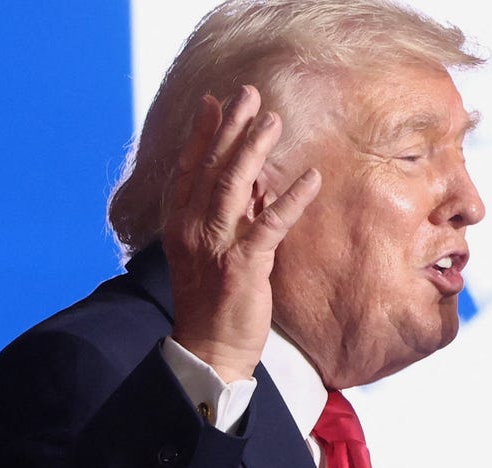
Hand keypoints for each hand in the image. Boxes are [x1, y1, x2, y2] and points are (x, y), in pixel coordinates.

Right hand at [163, 85, 321, 382]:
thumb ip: (228, 218)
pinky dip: (291, 199)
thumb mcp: (212, 253)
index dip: (201, 134)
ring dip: (254, 149)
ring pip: (233, 185)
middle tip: (249, 94)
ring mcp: (215, 246)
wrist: (208, 350)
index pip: (188, 169)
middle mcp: (192, 229)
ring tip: (273, 120)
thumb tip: (253, 185)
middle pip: (211, 167)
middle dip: (231, 127)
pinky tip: (311, 178)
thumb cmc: (212, 303)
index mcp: (180, 225)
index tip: (214, 103)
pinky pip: (271, 223)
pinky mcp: (243, 265)